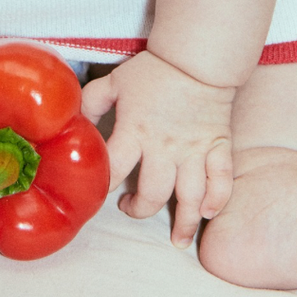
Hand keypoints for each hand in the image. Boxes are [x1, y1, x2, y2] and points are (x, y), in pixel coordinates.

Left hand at [81, 49, 234, 246]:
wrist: (196, 58)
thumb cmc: (153, 70)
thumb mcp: (114, 82)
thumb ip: (91, 102)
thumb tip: (74, 121)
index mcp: (136, 130)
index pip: (115, 169)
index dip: (103, 185)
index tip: (99, 191)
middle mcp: (165, 146)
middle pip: (153, 194)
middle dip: (140, 210)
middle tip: (130, 208)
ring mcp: (194, 149)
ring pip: (191, 197)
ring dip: (185, 222)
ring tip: (177, 238)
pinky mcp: (218, 146)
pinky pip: (222, 180)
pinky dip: (217, 200)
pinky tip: (207, 212)